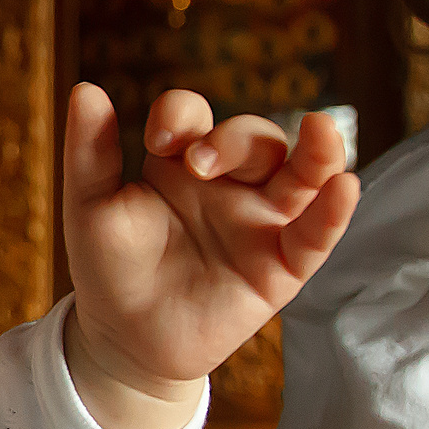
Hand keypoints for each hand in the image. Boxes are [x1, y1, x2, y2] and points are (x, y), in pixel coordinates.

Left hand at [62, 84, 358, 428]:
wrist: (125, 340)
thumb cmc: (108, 267)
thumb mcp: (91, 207)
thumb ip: (91, 152)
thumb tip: (84, 89)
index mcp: (181, 160)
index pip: (194, 115)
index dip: (181, 114)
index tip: (159, 138)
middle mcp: (229, 183)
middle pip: (255, 138)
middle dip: (234, 140)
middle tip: (199, 164)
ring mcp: (261, 222)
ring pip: (303, 174)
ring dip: (317, 151)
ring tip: (321, 129)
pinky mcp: (284, 265)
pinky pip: (316, 234)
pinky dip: (332, 211)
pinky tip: (343, 187)